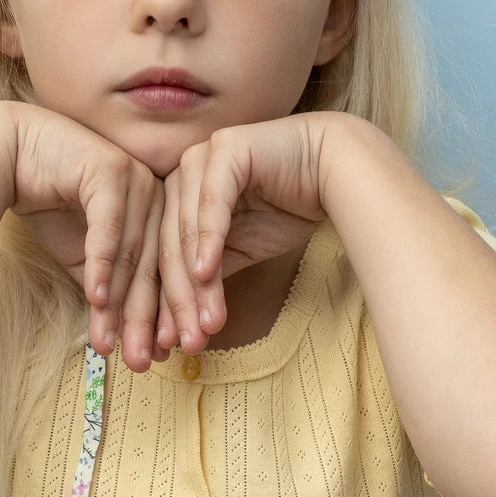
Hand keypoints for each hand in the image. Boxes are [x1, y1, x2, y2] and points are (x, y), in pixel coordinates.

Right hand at [4, 103, 164, 368]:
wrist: (8, 155)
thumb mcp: (82, 253)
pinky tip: (96, 300)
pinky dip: (102, 265)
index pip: (163, 269)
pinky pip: (110, 226)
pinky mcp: (110, 168)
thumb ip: (108, 285)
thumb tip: (128, 336)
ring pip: (134, 251)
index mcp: (157, 208)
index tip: (164, 358)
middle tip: (147, 363)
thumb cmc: (47, 201)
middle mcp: (153, 191)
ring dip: (125, 303)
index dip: (164, 316)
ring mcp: (135, 177)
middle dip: (150, 319)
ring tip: (118, 345)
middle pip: (155, 264)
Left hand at [156, 115, 330, 352]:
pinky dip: (208, 240)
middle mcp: (181, 175)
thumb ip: (207, 275)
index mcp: (178, 197)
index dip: (164, 305)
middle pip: (168, 246)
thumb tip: (176, 327)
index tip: (166, 348)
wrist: (332, 169)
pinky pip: (212, 202)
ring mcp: (199, 157)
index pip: (163, 256)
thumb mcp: (239, 250)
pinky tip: (205, 273)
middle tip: (184, 345)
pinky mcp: (223, 148)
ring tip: (203, 325)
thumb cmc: (287, 207)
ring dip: (193, 283)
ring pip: (186, 230)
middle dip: (177, 302)